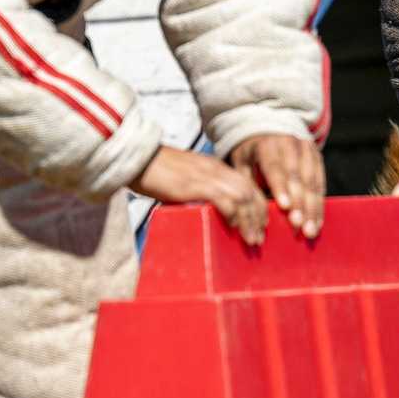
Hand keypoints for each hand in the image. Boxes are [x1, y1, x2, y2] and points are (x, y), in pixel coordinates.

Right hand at [133, 145, 269, 244]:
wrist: (137, 158)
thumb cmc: (156, 172)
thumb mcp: (185, 179)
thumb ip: (198, 191)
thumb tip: (206, 212)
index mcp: (214, 167)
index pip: (247, 184)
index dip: (257, 205)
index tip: (261, 224)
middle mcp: (214, 169)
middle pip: (248, 190)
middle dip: (258, 216)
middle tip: (260, 238)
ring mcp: (204, 175)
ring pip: (240, 195)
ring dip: (249, 219)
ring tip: (252, 239)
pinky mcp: (192, 184)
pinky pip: (220, 197)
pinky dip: (231, 212)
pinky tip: (234, 226)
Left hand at [229, 134, 324, 239]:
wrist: (269, 131)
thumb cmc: (252, 155)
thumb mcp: (242, 164)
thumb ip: (247, 185)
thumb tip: (250, 213)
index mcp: (267, 144)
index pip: (275, 167)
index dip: (281, 187)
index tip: (285, 207)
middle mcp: (289, 143)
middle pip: (297, 176)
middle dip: (300, 203)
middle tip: (298, 225)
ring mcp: (306, 149)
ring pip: (312, 181)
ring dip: (312, 208)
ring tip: (310, 229)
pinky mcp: (317, 156)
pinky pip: (321, 183)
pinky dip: (319, 204)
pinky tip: (317, 221)